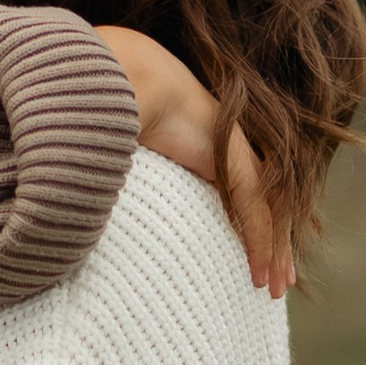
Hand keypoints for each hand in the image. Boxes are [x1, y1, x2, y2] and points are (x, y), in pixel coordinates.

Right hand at [95, 28, 291, 298]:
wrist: (122, 77)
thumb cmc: (109, 108)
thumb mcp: (116, 151)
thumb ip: (113, 173)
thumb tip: (84, 199)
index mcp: (202, 143)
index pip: (239, 188)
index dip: (249, 223)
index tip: (252, 257)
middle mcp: (224, 147)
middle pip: (261, 201)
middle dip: (274, 242)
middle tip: (281, 281)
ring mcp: (233, 152)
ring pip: (265, 211)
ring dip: (273, 250)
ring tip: (277, 287)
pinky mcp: (233, 160)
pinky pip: (254, 210)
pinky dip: (259, 243)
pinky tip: (262, 274)